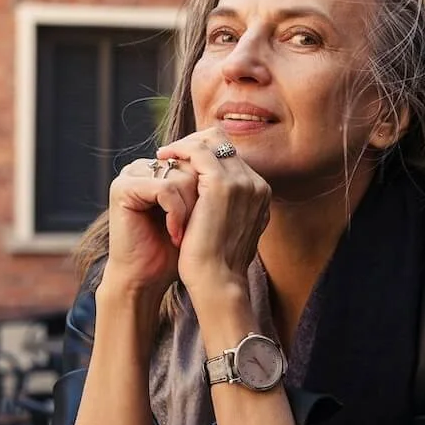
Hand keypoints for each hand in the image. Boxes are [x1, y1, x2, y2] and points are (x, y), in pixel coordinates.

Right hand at [99, 156, 199, 299]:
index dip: (209, 190)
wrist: (146, 277)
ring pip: (182, 177)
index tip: (206, 219)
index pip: (199, 160)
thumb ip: (208, 181)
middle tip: (194, 229)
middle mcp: (145, 166)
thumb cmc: (175, 250)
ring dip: (190, 211)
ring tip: (183, 235)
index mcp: (161, 167)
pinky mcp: (123, 187)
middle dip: (199, 201)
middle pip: (192, 167)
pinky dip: (176, 214)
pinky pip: (165, 189)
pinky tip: (174, 234)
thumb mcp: (198, 210)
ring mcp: (131, 174)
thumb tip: (234, 157)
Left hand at [155, 132, 270, 297]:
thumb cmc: (217, 265)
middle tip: (172, 154)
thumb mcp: (228, 231)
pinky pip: (198, 151)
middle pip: (224, 143)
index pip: (232, 157)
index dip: (206, 154)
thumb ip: (227, 210)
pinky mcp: (221, 185)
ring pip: (212, 141)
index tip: (183, 162)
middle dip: (196, 143)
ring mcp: (241, 182)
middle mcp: (256, 184)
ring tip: (165, 155)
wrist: (216, 282)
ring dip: (186, 144)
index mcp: (260, 194)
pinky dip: (179, 150)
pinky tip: (164, 158)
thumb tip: (210, 202)